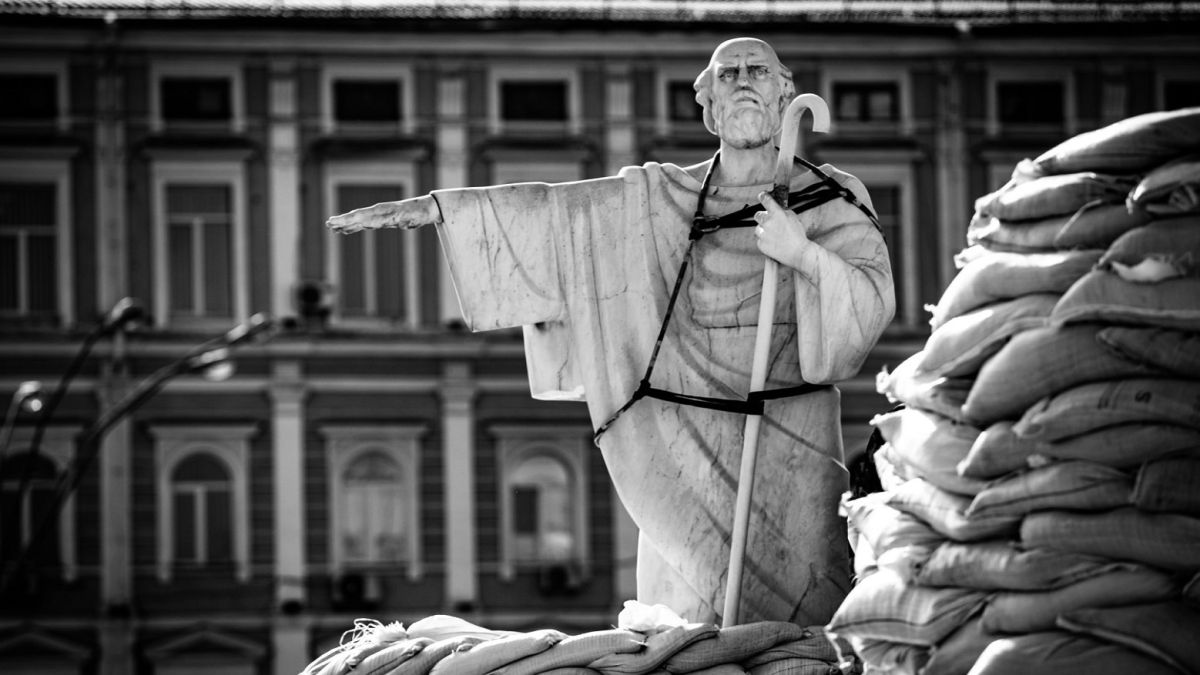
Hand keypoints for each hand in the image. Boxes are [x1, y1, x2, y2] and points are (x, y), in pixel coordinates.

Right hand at [326, 194, 441, 233]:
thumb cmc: (418, 214)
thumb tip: (402, 221)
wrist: (423, 209)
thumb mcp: (412, 218)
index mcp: (383, 212)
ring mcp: (377, 215)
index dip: (348, 220)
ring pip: (358, 220)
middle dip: (342, 221)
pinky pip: (363, 223)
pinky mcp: (379, 219)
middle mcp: (377, 212)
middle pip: (357, 217)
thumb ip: (404, 220)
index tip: (337, 221)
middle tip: (328, 224)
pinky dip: (354, 227)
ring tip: (331, 227)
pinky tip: (345, 231)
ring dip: (345, 224)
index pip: (362, 216)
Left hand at [754, 191, 809, 266]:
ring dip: (764, 230)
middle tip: (769, 222)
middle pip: (757, 215)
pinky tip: (774, 243)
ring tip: (775, 236)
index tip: (761, 195)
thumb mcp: (793, 218)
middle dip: (762, 217)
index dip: (763, 196)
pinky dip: (765, 241)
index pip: (766, 200)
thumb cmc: (798, 235)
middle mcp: (768, 222)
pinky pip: (760, 240)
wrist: (798, 252)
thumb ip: (783, 212)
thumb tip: (777, 209)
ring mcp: (763, 234)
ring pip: (758, 229)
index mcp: (777, 213)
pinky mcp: (761, 244)